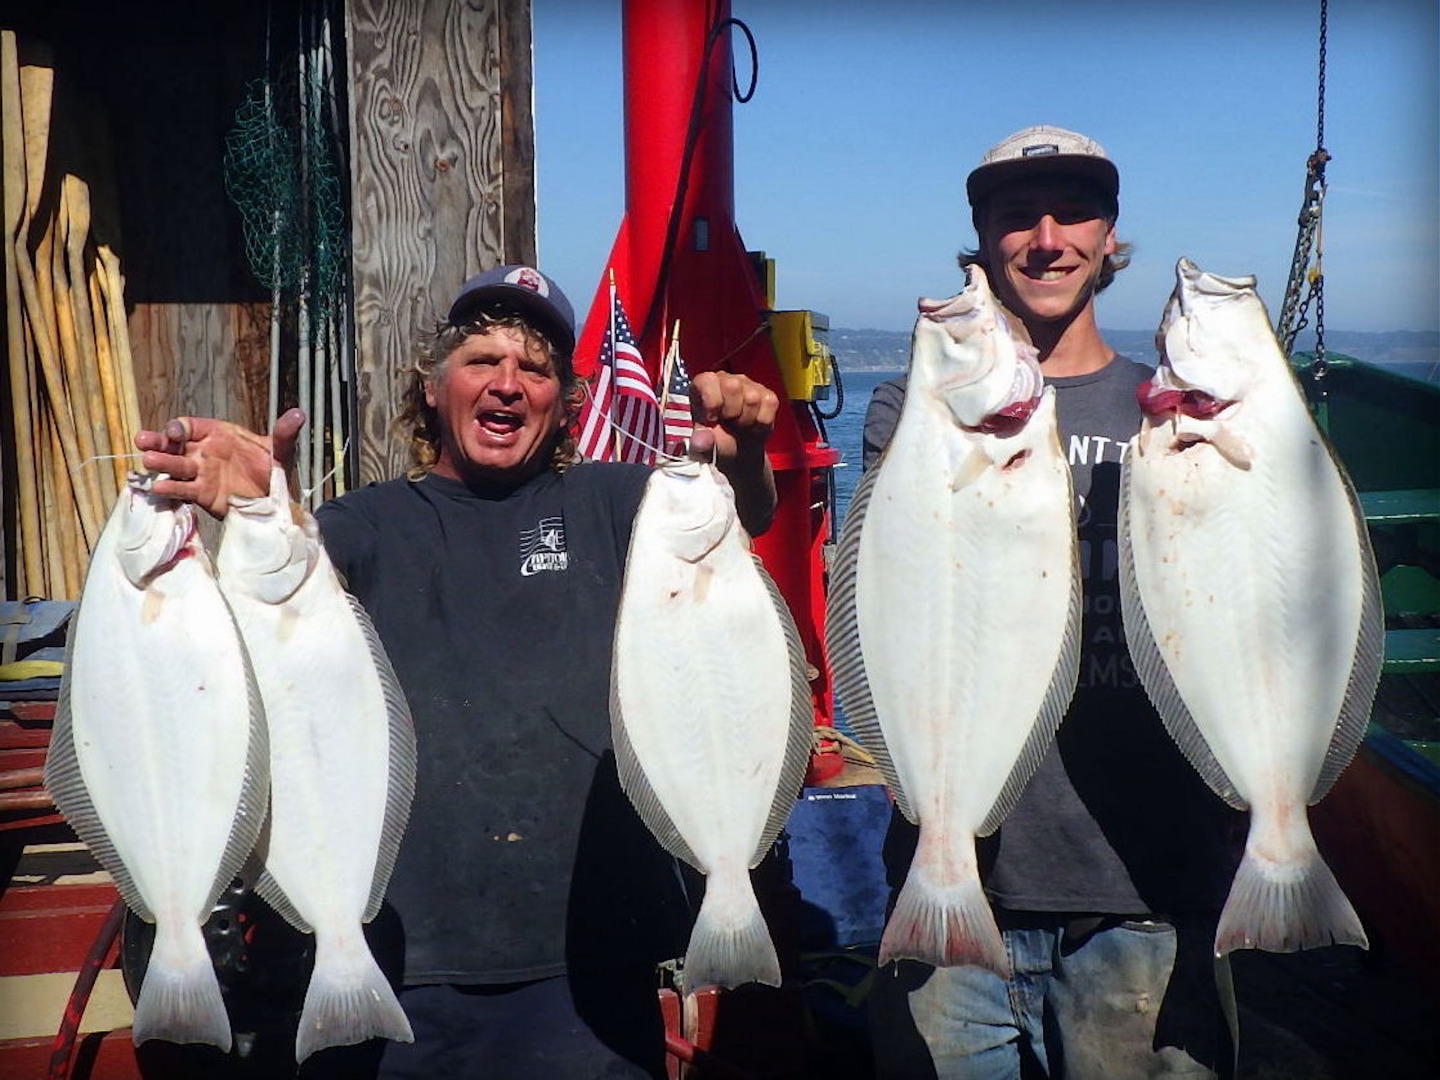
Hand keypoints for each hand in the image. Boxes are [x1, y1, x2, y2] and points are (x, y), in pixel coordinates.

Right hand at [133, 409, 304, 517]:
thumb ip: (284, 433)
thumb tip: (300, 413)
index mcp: (217, 434)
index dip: (179, 427)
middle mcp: (203, 451)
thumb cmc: (272, 469)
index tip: (176, 432)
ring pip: (175, 466)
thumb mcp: (280, 450)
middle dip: (158, 442)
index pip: (190, 426)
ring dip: (162, 464)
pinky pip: (183, 490)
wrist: (274, 500)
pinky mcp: (201, 494)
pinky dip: (172, 490)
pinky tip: (159, 489)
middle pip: (174, 444)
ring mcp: (200, 473)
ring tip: (148, 462)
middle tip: (142, 440)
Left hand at [687, 371, 777, 465]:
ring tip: (740, 424)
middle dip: (731, 411)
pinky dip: (761, 422)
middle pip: (732, 385)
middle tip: (728, 422)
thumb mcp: (705, 444)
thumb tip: (701, 442)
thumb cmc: (718, 440)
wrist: (739, 451)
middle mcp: (725, 378)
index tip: (712, 419)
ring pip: (752, 397)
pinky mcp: (767, 395)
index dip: (712, 402)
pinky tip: (753, 424)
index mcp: (703, 384)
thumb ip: (701, 441)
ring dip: (746, 419)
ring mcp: (748, 385)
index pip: (708, 380)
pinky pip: (769, 405)